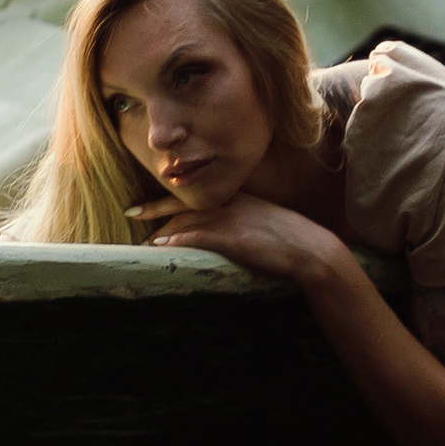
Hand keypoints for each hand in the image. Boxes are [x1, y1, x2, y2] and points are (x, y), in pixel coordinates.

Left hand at [135, 189, 347, 287]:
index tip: (147, 205)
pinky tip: (165, 245)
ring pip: (189, 219)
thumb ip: (241, 222)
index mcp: (237, 199)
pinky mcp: (237, 238)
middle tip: (131, 213)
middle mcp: (232, 204)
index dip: (169, 199)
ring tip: (144, 241)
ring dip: (163, 230)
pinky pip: (202, 235)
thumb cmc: (292, 240)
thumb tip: (223, 232)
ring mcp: (234, 220)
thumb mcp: (264, 223)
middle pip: (185, 203)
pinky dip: (181, 238)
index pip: (196, 195)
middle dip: (155, 209)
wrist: (313, 250)